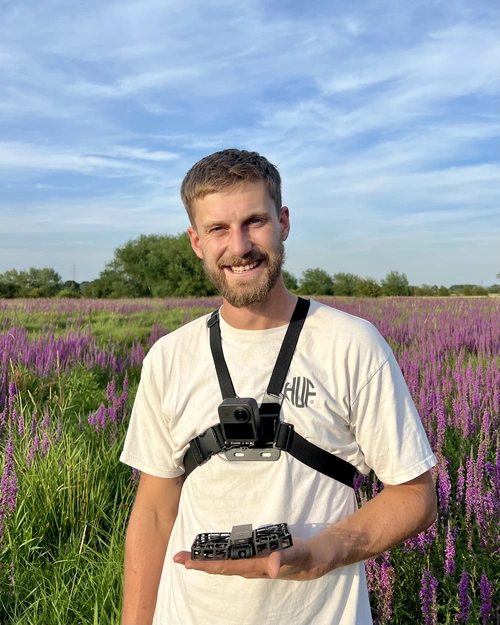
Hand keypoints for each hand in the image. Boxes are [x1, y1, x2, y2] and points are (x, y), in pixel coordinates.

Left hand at [173, 537, 328, 580]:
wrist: (319, 559)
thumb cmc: (307, 556)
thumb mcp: (298, 554)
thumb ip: (286, 557)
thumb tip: (272, 566)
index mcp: (257, 567)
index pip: (226, 567)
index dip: (205, 565)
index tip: (187, 562)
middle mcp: (252, 568)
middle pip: (221, 567)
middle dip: (199, 563)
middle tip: (177, 557)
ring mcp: (255, 564)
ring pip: (226, 564)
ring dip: (208, 561)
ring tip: (190, 557)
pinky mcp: (259, 559)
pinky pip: (235, 559)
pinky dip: (221, 557)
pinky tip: (215, 555)